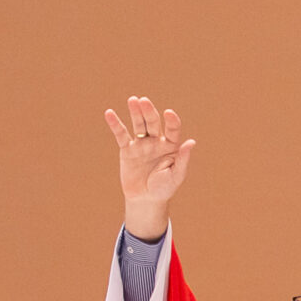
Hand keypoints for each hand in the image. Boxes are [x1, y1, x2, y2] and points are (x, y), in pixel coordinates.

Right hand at [104, 96, 195, 239]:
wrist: (145, 200)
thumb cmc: (164, 188)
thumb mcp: (176, 176)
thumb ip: (182, 159)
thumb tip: (191, 142)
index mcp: (171, 145)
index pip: (172, 128)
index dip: (171, 121)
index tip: (168, 114)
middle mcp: (156, 141)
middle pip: (153, 122)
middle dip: (148, 111)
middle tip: (143, 101)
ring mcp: (141, 144)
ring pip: (138, 125)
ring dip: (135, 112)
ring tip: (133, 100)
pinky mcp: (127, 150)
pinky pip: (121, 135)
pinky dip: (115, 124)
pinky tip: (109, 113)